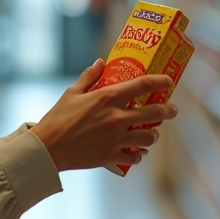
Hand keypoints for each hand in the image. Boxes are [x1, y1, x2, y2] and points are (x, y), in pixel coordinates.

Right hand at [31, 58, 178, 171]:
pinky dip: (139, 154)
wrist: (48, 148)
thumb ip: (89, 76)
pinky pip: (135, 156)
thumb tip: (101, 62)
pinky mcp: (112, 156)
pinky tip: (137, 151)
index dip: (160, 81)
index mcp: (108, 98)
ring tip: (153, 132)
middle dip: (168, 111)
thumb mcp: (72, 92)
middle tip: (171, 110)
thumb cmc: (58, 118)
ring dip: (154, 134)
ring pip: (149, 137)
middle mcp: (117, 118)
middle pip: (154, 113)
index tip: (168, 81)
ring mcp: (116, 139)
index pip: (143, 85)